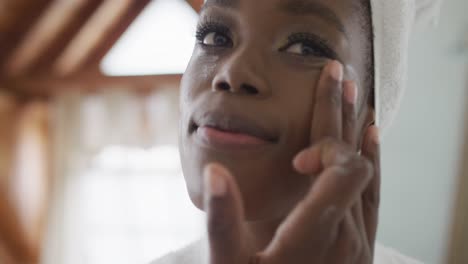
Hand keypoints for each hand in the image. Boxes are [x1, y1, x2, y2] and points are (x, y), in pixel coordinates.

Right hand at [203, 60, 380, 263]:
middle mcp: (348, 234)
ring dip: (357, 130)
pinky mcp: (361, 243)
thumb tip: (215, 171)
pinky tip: (374, 137)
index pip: (344, 168)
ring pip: (369, 172)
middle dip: (341, 113)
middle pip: (355, 159)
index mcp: (317, 234)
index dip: (329, 146)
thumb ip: (224, 220)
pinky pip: (375, 193)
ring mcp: (359, 240)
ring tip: (354, 93)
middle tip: (335, 72)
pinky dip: (373, 160)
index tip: (301, 155)